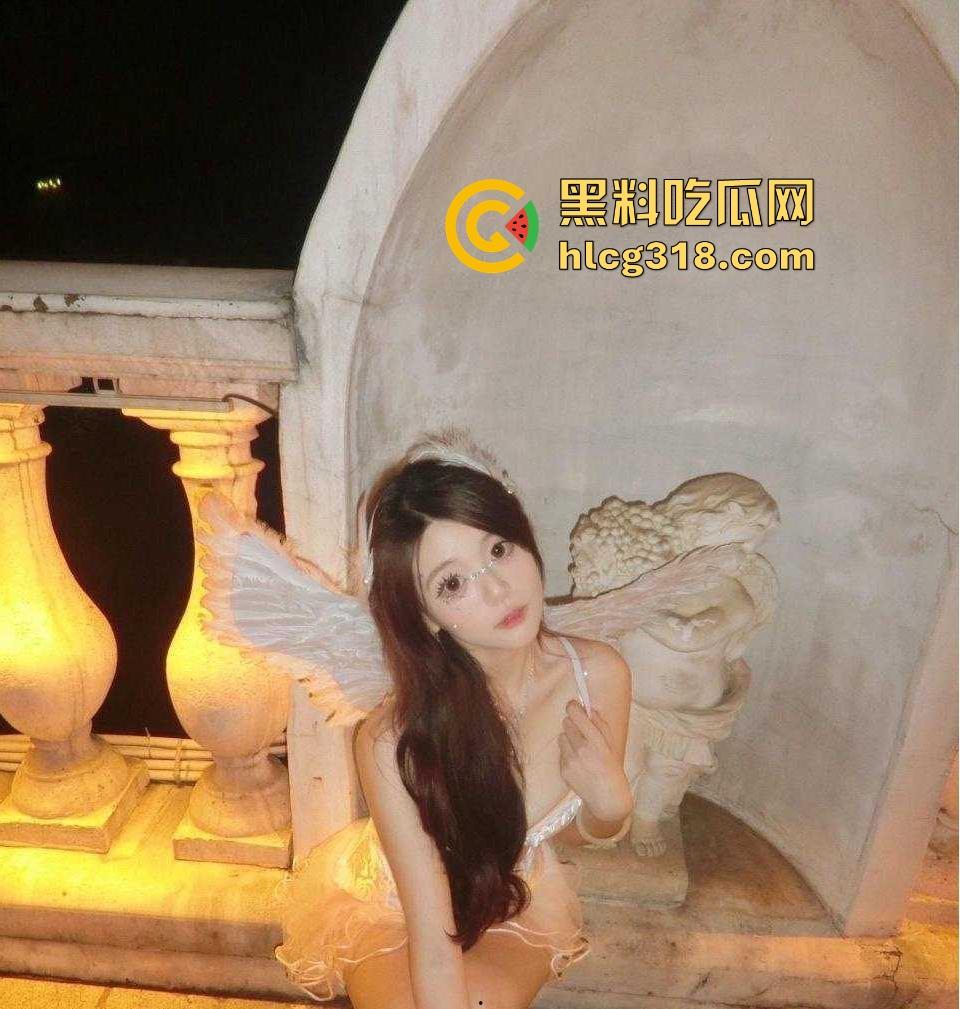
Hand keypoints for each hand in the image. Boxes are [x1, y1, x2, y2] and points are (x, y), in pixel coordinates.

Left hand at [558, 699, 632, 821]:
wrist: (607, 799)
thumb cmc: (613, 771)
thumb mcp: (612, 745)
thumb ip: (601, 725)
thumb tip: (589, 709)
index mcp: (596, 742)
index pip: (577, 715)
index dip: (573, 707)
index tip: (574, 705)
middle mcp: (581, 750)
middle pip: (566, 723)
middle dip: (573, 723)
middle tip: (581, 730)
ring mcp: (570, 761)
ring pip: (561, 736)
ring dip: (569, 739)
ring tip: (580, 749)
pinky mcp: (563, 770)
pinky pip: (561, 752)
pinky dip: (567, 753)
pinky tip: (578, 762)